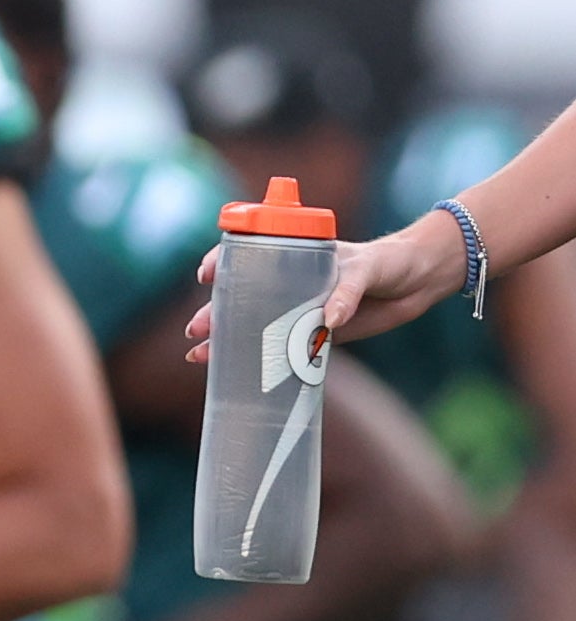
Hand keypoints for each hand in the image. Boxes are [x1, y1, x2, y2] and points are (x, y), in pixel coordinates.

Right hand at [187, 214, 467, 361]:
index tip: (208, 276)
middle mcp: (292, 281)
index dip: (223, 263)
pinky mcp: (318, 333)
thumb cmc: (391, 261)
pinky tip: (231, 367)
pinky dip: (258, 358)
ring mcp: (302, 308)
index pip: (248, 252)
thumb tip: (327, 321)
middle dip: (215, 313)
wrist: (422, 280)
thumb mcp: (367, 268)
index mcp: (297, 254)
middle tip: (197, 330)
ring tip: (200, 355)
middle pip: (243, 296)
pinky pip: (282, 347)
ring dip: (226, 339)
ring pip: (255, 324)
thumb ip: (346, 291)